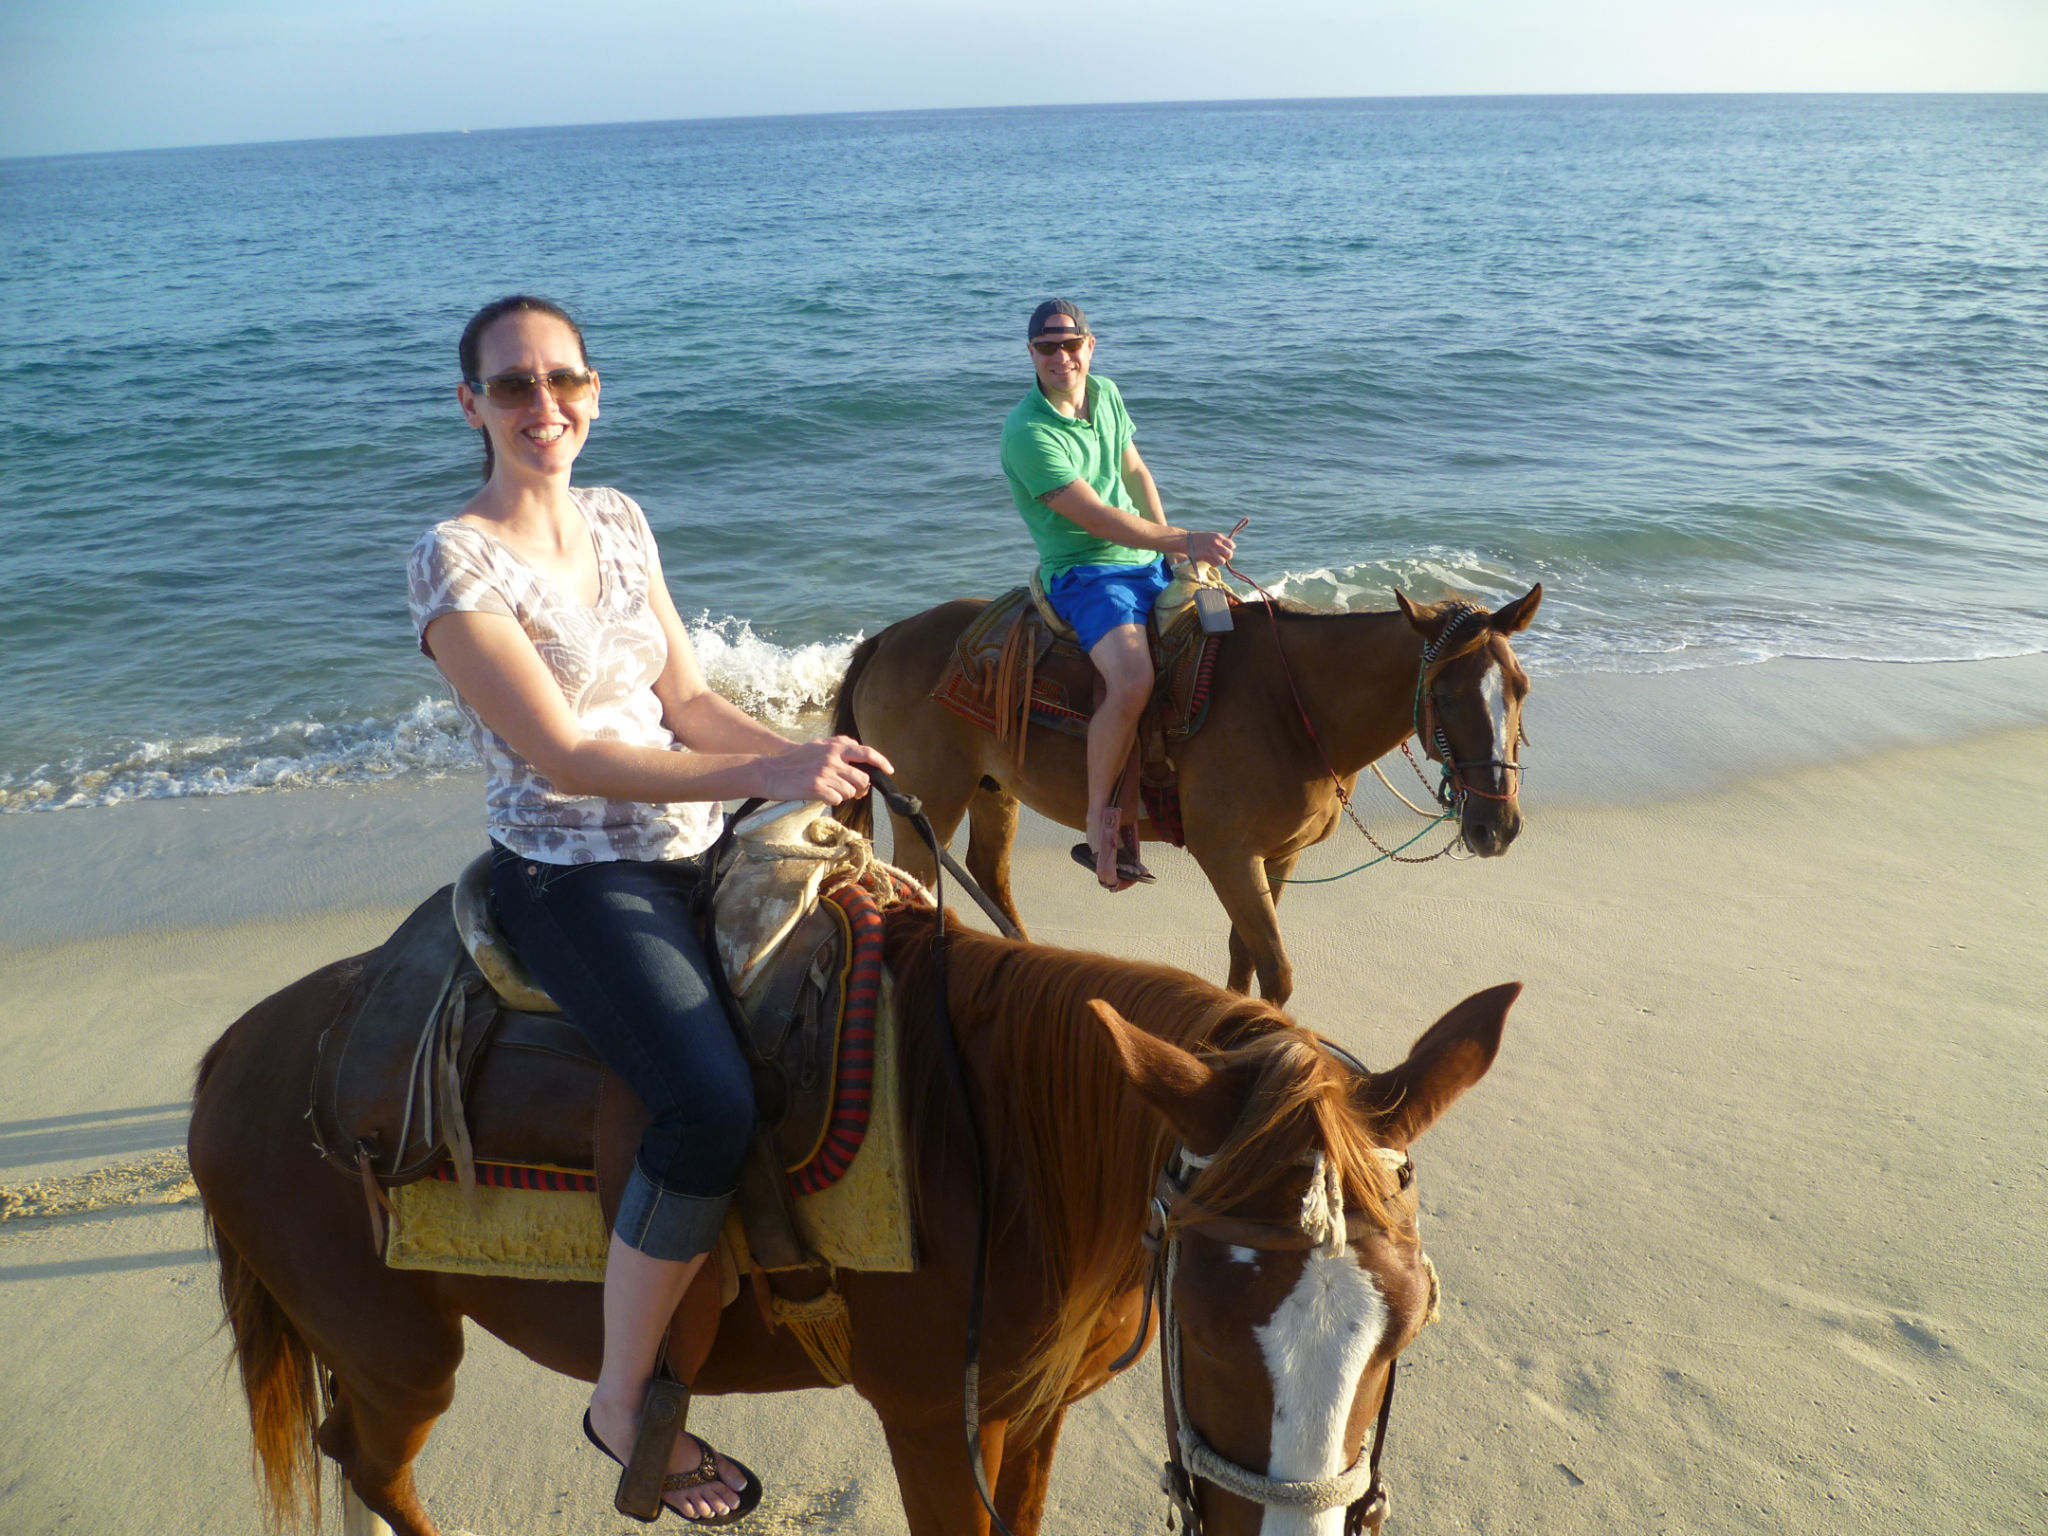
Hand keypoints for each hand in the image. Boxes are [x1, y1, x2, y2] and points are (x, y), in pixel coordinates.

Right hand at [756, 735, 894, 805]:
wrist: (770, 771)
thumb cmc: (795, 760)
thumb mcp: (818, 745)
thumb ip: (839, 746)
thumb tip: (860, 752)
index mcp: (835, 746)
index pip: (867, 753)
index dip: (882, 763)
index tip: (889, 771)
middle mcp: (832, 758)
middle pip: (863, 779)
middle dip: (859, 788)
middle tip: (850, 790)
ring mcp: (825, 773)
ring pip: (851, 792)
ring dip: (843, 795)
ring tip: (828, 790)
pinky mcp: (817, 788)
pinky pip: (837, 800)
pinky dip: (831, 800)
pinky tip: (819, 794)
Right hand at [1184, 528, 1236, 567]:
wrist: (1188, 541)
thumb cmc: (1201, 538)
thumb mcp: (1212, 536)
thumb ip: (1221, 541)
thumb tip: (1231, 548)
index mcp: (1218, 537)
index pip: (1232, 546)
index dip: (1230, 549)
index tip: (1226, 549)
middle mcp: (1216, 544)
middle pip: (1229, 554)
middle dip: (1227, 556)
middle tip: (1222, 556)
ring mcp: (1211, 551)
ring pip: (1223, 561)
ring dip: (1220, 561)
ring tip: (1216, 558)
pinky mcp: (1206, 558)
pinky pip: (1215, 564)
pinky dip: (1214, 563)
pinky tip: (1210, 560)